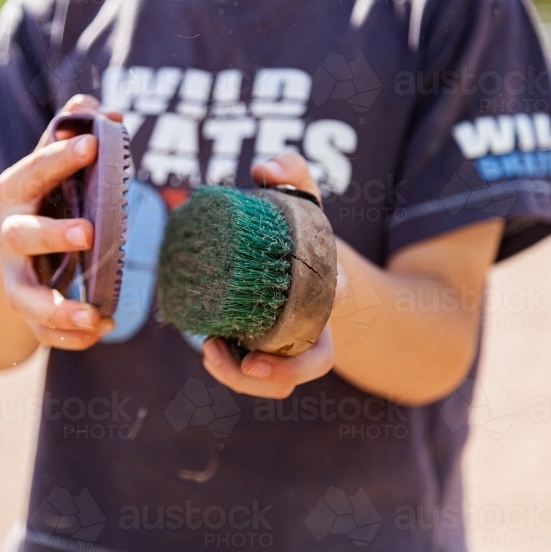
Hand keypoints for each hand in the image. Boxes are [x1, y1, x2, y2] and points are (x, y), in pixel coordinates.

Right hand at [0, 94, 121, 349]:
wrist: (0, 259)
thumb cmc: (39, 202)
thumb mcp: (48, 166)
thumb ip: (70, 134)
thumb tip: (100, 107)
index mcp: (16, 195)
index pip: (31, 173)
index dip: (57, 159)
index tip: (92, 144)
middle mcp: (10, 238)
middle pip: (22, 237)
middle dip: (52, 234)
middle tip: (88, 232)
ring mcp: (16, 278)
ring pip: (27, 297)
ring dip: (57, 308)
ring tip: (92, 314)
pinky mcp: (28, 313)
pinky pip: (43, 333)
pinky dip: (70, 337)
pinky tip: (103, 329)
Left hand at [200, 152, 334, 397]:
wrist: (298, 269)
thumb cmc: (298, 234)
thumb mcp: (301, 199)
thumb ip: (291, 174)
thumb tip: (264, 169)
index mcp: (330, 289)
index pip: (339, 298)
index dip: (333, 298)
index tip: (325, 291)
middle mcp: (315, 326)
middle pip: (314, 363)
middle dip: (285, 369)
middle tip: (250, 362)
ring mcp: (289, 347)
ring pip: (280, 382)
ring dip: (244, 378)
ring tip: (212, 349)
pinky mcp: (262, 356)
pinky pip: (254, 379)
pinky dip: (231, 372)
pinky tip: (210, 347)